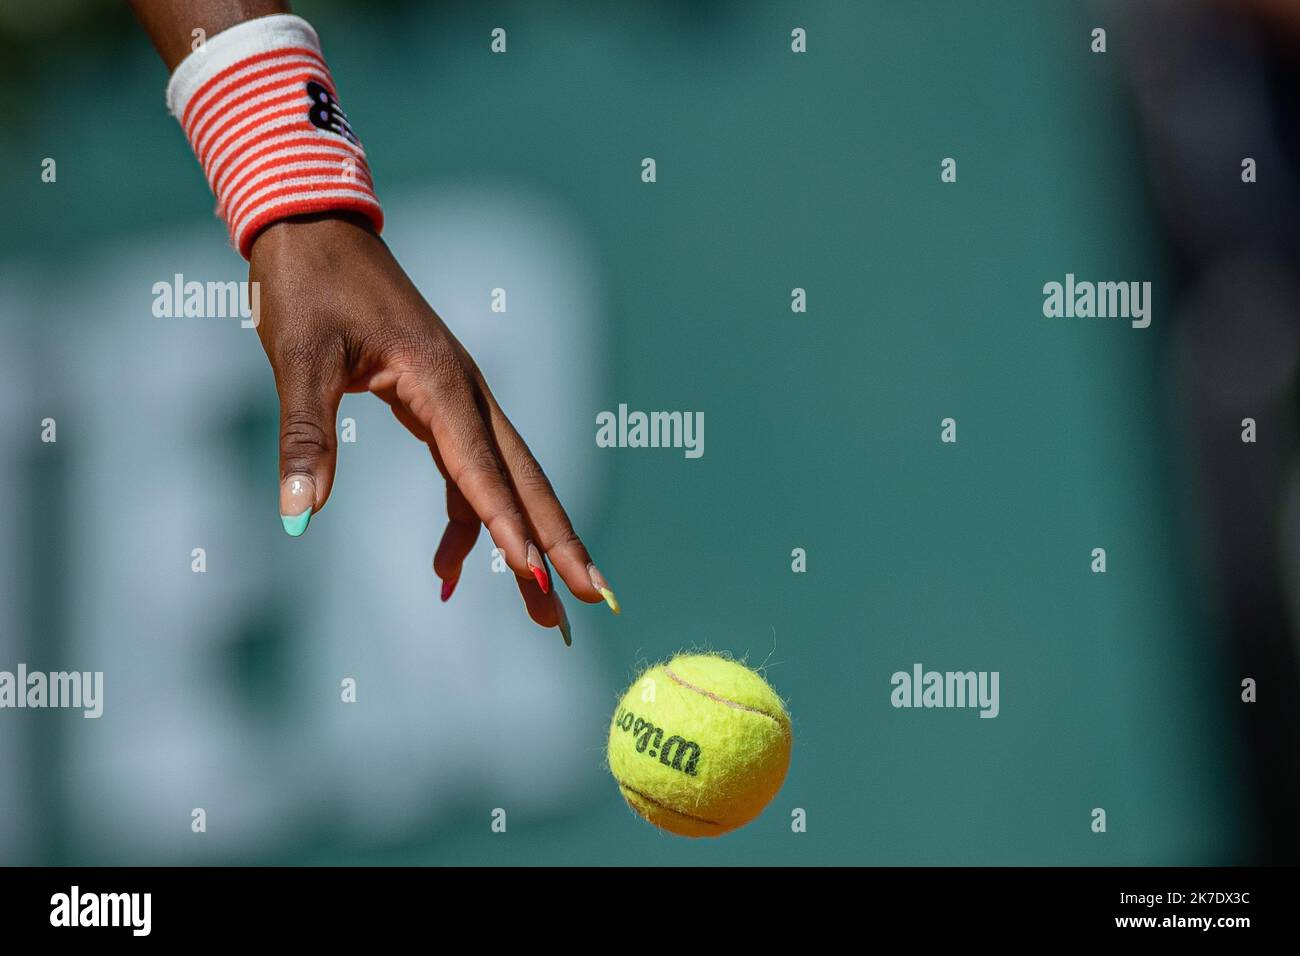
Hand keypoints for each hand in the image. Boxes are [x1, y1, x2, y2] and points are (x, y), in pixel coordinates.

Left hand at [247, 212, 618, 640]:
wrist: (316, 226)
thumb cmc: (308, 284)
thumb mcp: (299, 358)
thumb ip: (304, 437)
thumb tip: (297, 515)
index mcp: (440, 380)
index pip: (482, 471)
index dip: (509, 529)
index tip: (537, 578)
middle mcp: (465, 391)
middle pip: (526, 481)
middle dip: (556, 545)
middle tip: (587, 603)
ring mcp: (460, 396)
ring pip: (510, 479)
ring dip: (527, 539)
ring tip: (540, 606)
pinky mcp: (441, 400)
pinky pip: (471, 471)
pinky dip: (472, 518)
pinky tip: (451, 562)